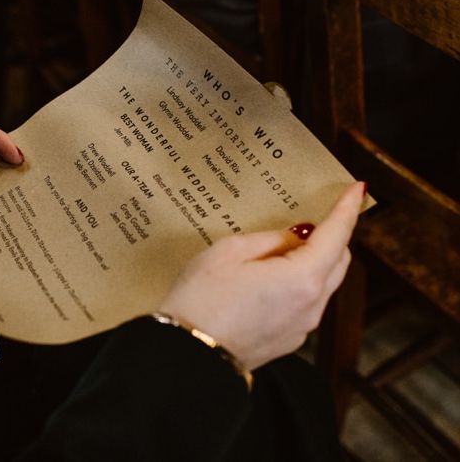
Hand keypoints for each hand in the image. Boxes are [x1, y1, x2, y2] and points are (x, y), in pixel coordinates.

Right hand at [158, 181, 363, 370]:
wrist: (188, 355)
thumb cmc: (201, 300)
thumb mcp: (229, 252)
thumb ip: (268, 240)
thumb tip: (292, 238)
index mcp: (302, 279)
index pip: (337, 236)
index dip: (347, 209)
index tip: (356, 189)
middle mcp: (311, 306)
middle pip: (338, 261)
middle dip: (333, 235)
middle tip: (315, 214)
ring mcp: (302, 327)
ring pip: (323, 283)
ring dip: (315, 259)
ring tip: (282, 245)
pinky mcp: (288, 340)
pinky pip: (306, 302)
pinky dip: (300, 282)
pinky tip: (271, 275)